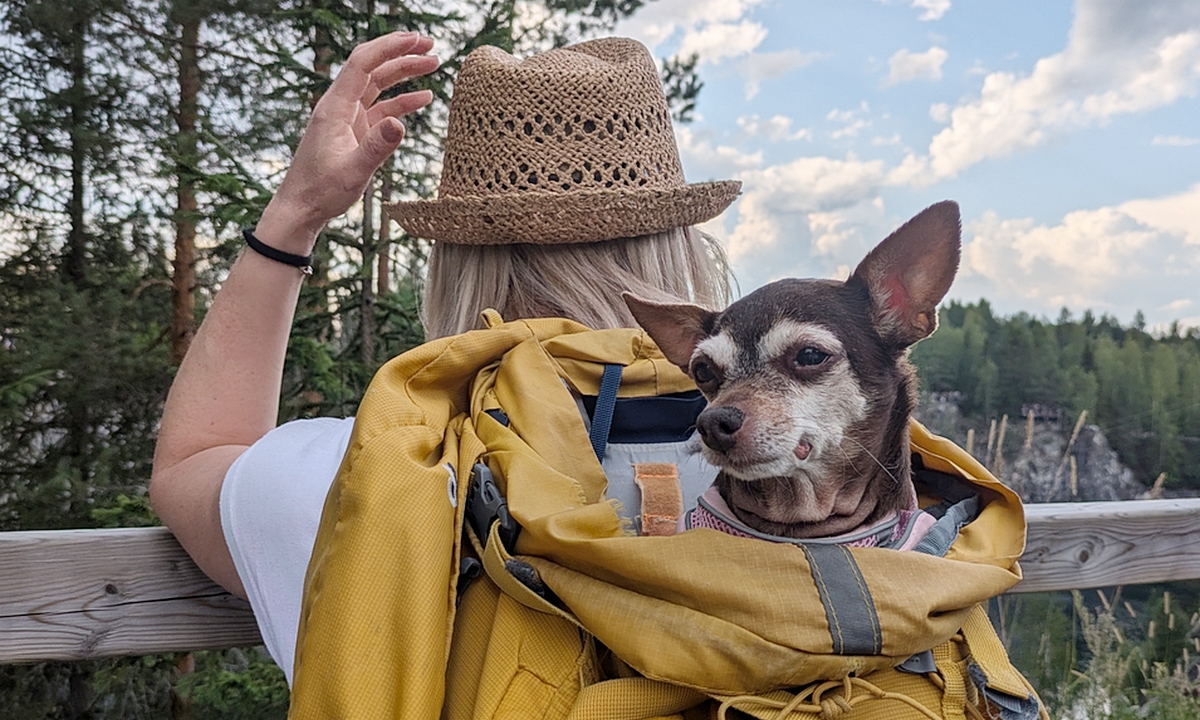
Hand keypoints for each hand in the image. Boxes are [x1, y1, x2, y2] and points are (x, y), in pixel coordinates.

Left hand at [260, 32, 438, 250]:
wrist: (301, 208)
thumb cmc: (322, 192)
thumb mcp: (353, 173)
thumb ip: (377, 148)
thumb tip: (400, 123)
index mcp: (335, 108)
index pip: (363, 64)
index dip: (389, 47)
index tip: (416, 40)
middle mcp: (340, 106)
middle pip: (372, 67)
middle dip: (401, 52)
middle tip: (431, 44)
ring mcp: (347, 118)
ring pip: (378, 84)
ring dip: (404, 73)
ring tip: (433, 64)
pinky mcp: (354, 131)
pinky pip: (381, 108)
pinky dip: (402, 101)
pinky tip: (424, 98)